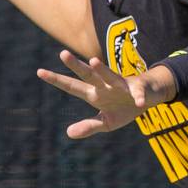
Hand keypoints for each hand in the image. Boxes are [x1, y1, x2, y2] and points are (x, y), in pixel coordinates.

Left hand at [37, 50, 175, 138]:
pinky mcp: (139, 89)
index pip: (72, 86)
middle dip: (76, 65)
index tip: (39, 71)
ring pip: (110, 76)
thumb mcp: (106, 122)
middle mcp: (104, 85)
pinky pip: (138, 94)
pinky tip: (138, 103)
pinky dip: (138, 98)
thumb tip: (68, 133)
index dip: (57, 79)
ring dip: (102, 69)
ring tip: (93, 61)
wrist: (148, 97)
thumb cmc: (124, 107)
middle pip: (88, 74)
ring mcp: (122, 85)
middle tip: (62, 54)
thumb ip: (89, 126)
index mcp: (94, 93)